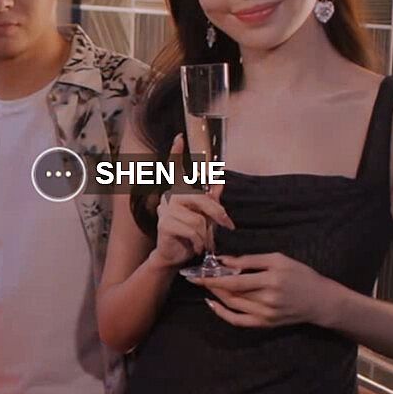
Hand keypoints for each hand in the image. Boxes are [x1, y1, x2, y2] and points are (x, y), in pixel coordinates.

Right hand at [147, 136, 232, 269]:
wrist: (174, 256)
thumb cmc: (189, 235)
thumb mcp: (204, 217)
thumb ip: (211, 200)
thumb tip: (220, 182)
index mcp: (178, 192)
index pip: (175, 169)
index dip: (176, 153)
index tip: (179, 137)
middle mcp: (169, 197)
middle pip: (200, 199)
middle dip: (217, 214)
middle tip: (228, 225)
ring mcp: (165, 210)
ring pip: (197, 218)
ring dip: (207, 233)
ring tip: (208, 242)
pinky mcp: (164, 224)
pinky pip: (190, 229)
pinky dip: (199, 240)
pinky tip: (199, 246)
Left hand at [196, 251, 335, 328]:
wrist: (320, 301)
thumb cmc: (301, 275)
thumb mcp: (279, 260)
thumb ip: (250, 261)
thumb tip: (225, 261)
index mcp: (271, 280)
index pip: (234, 281)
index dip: (213, 278)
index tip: (198, 272)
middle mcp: (267, 300)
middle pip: (231, 294)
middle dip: (212, 284)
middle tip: (199, 276)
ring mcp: (265, 315)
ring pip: (232, 305)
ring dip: (216, 294)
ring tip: (208, 284)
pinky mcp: (265, 324)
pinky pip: (238, 321)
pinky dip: (222, 314)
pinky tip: (212, 304)